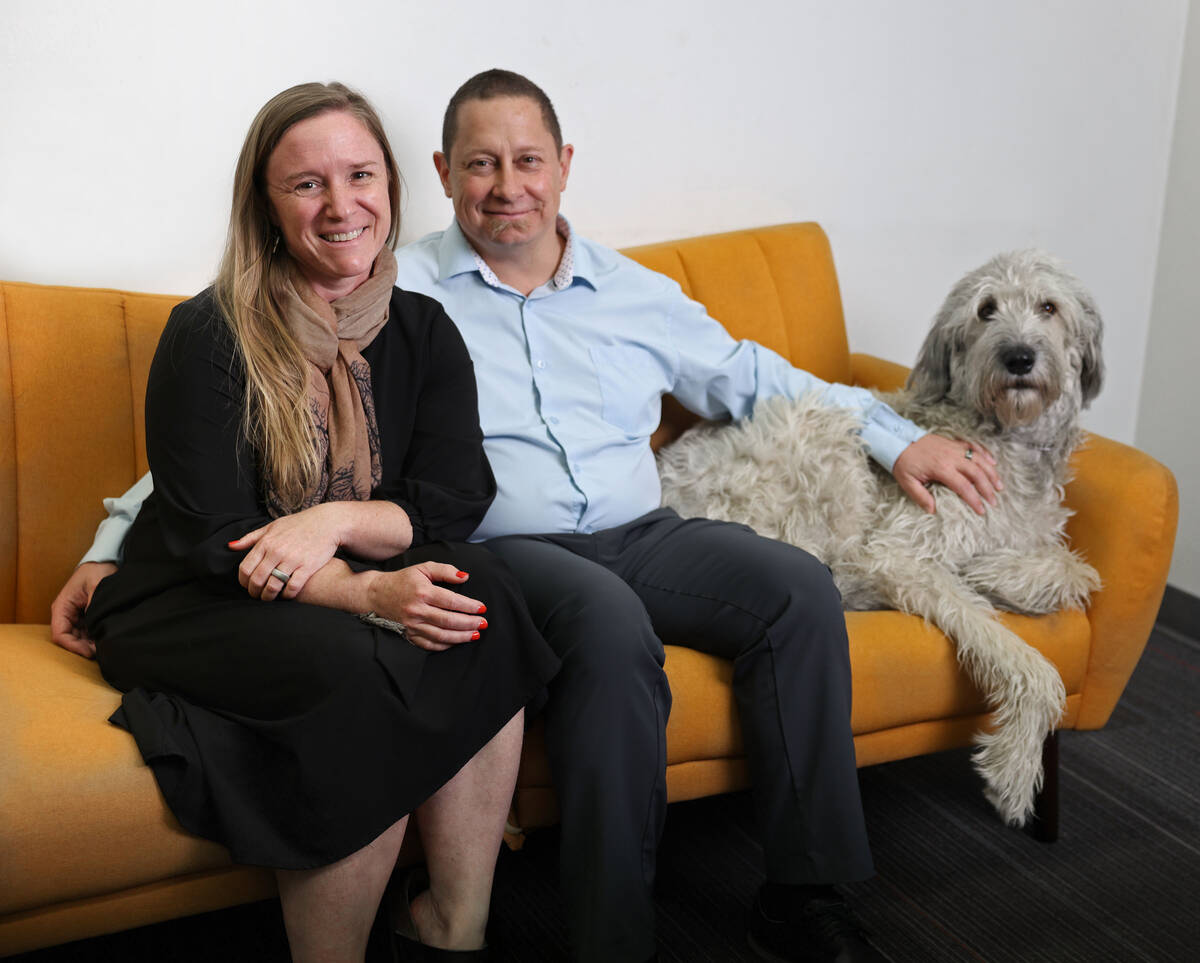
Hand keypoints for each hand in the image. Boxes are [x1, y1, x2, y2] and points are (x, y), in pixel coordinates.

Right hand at [49, 561, 116, 657]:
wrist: (105, 562)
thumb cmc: (98, 571)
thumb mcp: (97, 585)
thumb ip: (94, 604)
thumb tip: (95, 623)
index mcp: (62, 606)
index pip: (60, 634)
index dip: (73, 646)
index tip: (90, 652)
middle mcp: (65, 614)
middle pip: (69, 639)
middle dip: (83, 648)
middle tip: (102, 652)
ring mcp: (75, 617)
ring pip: (78, 638)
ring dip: (89, 644)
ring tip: (105, 647)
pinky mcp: (85, 618)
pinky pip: (86, 633)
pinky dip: (94, 639)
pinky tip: (106, 640)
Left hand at [230, 504, 342, 600]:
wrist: (327, 522)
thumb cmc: (298, 524)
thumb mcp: (272, 527)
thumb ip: (251, 538)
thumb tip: (231, 546)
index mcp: (266, 542)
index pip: (245, 568)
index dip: (243, 582)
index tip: (247, 586)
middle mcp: (277, 551)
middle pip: (257, 580)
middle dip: (254, 592)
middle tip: (257, 595)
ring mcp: (292, 559)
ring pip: (273, 586)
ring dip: (268, 596)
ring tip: (270, 597)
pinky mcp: (308, 567)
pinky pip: (292, 587)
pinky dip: (287, 595)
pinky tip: (287, 594)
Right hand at [366, 563, 487, 651]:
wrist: (376, 594)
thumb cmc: (402, 580)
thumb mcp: (423, 568)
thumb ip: (445, 570)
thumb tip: (465, 577)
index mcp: (423, 592)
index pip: (452, 601)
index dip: (469, 606)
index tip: (482, 608)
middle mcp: (417, 610)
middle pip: (449, 620)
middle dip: (469, 623)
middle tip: (483, 623)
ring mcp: (412, 625)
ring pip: (441, 635)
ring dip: (461, 637)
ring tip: (475, 634)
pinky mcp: (408, 635)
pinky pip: (430, 644)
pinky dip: (445, 645)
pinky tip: (456, 641)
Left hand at [893, 434, 1002, 514]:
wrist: (898, 440)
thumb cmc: (903, 462)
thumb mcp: (907, 482)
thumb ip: (920, 496)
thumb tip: (933, 511)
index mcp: (941, 468)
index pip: (964, 487)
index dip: (974, 500)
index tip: (981, 511)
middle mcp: (951, 457)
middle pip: (976, 473)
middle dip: (987, 489)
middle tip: (994, 502)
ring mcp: (954, 448)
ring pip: (979, 460)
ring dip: (991, 472)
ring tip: (999, 486)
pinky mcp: (954, 442)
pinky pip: (974, 446)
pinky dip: (985, 454)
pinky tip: (993, 462)